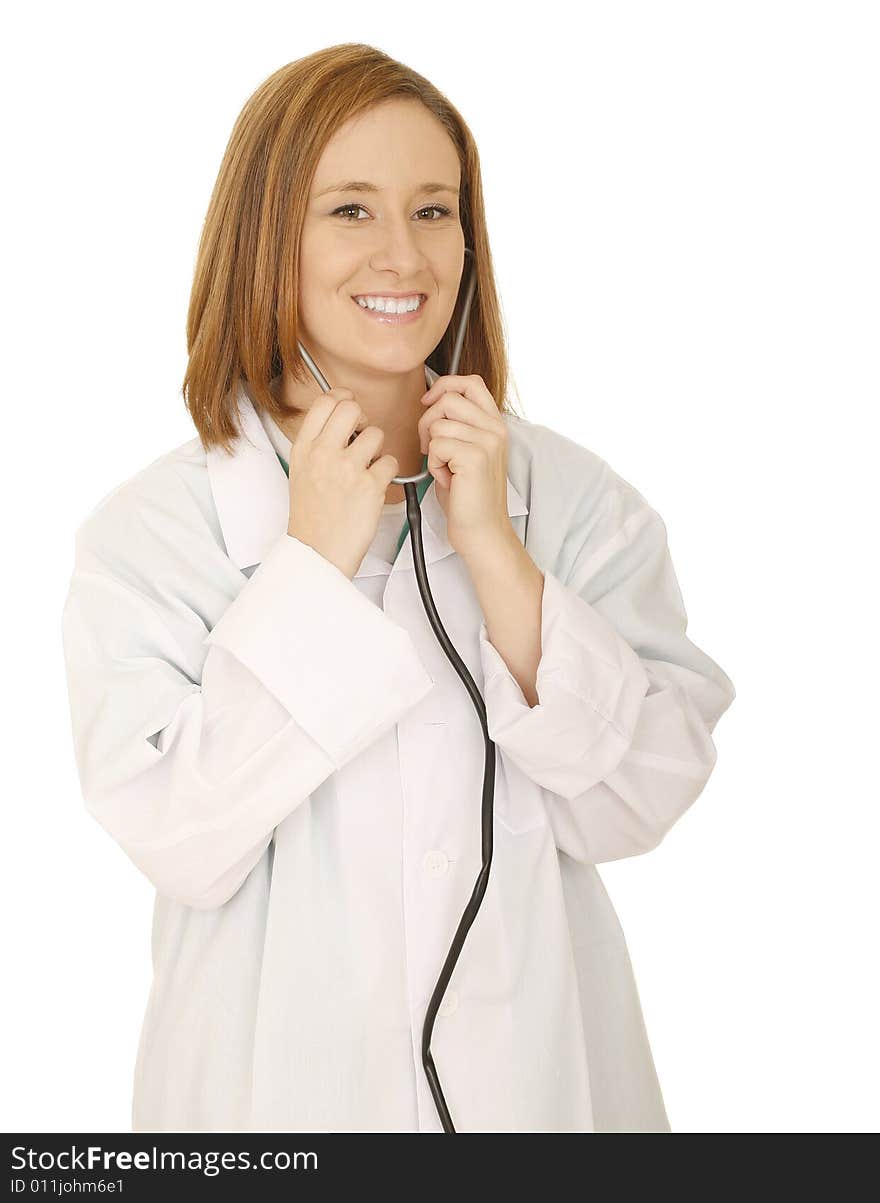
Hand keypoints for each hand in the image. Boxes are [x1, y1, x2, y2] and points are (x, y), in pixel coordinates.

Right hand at [286, 388, 398, 578]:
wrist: (318, 552)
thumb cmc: (313, 516)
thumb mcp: (301, 472)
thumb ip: (318, 443)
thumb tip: (341, 415)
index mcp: (304, 448)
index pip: (325, 401)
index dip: (343, 399)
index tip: (349, 409)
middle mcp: (323, 454)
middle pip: (352, 407)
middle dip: (363, 419)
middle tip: (362, 436)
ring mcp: (347, 469)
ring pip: (376, 434)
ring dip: (377, 451)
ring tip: (366, 470)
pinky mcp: (370, 486)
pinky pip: (390, 462)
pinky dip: (387, 474)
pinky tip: (374, 487)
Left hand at [417, 374, 511, 556]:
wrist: (481, 530)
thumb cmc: (467, 495)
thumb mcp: (463, 451)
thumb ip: (456, 424)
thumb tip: (430, 401)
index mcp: (494, 424)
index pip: (470, 382)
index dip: (444, 386)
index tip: (428, 403)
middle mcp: (495, 429)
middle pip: (448, 399)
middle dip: (427, 421)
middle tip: (430, 447)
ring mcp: (487, 442)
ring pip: (438, 423)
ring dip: (431, 449)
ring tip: (445, 469)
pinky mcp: (475, 457)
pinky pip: (436, 444)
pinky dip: (433, 464)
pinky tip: (448, 479)